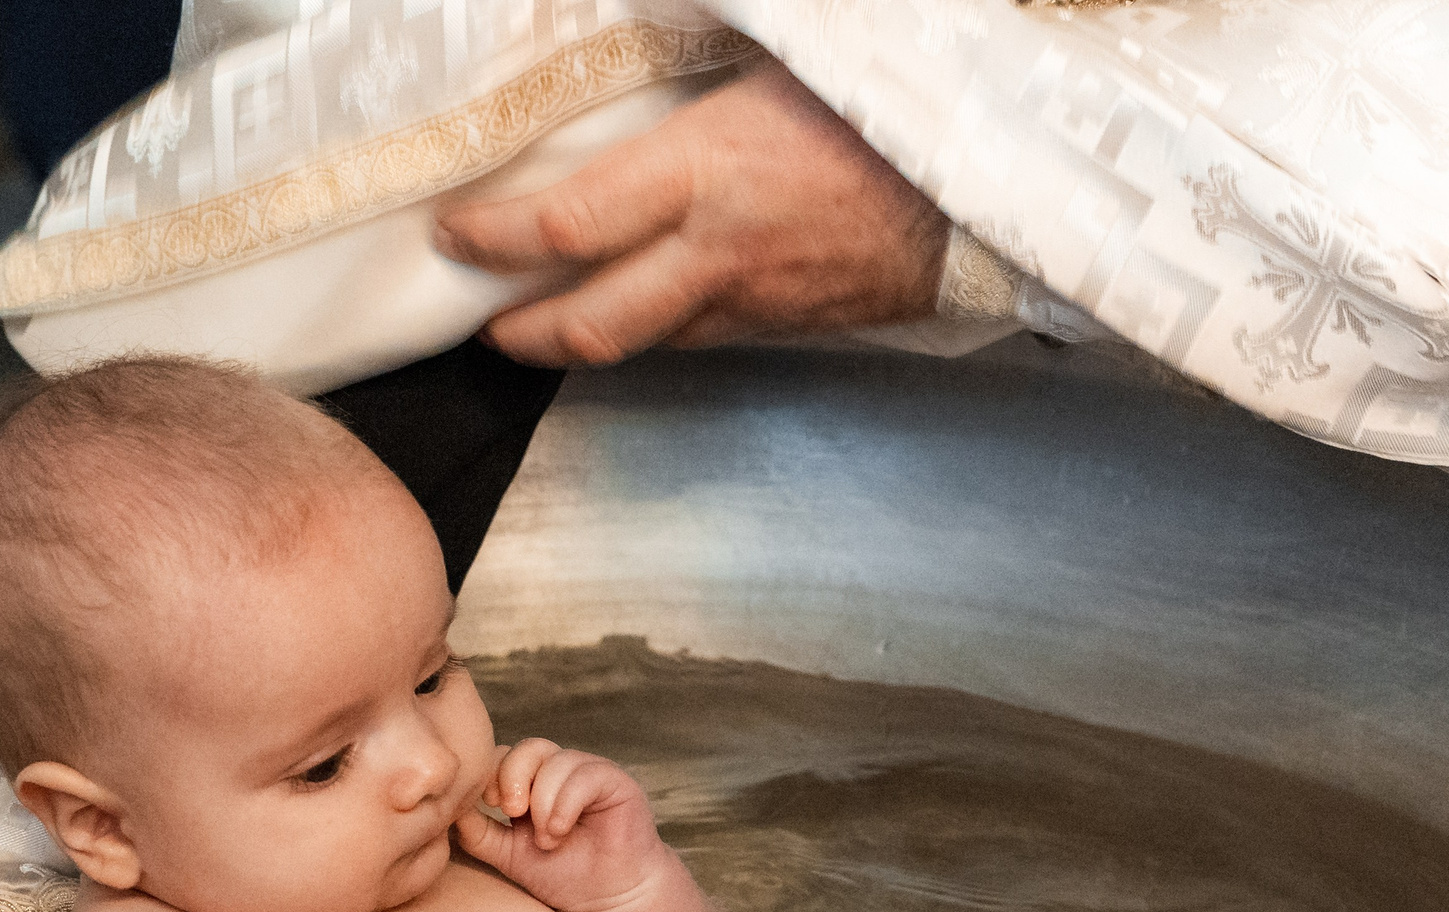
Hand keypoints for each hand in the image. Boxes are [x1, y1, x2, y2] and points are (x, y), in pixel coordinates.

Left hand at [433, 60, 947, 365]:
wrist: (996, 181)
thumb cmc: (889, 100)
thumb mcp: (781, 55)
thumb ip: (692, 61)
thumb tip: (625, 30)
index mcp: (703, 170)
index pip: (565, 224)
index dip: (493, 240)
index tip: (452, 233)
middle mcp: (716, 250)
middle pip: (589, 321)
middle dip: (520, 332)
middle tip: (480, 323)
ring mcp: (754, 299)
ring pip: (642, 343)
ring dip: (578, 343)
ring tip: (535, 330)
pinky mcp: (790, 325)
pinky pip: (700, 338)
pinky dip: (652, 333)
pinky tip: (635, 312)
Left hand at [452, 739, 666, 911]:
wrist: (607, 901)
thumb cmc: (561, 876)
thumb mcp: (507, 854)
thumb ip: (477, 832)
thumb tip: (447, 810)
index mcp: (533, 783)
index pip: (503, 756)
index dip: (491, 775)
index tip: (491, 806)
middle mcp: (560, 772)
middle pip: (528, 748)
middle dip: (513, 778)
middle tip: (512, 813)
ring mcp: (588, 774)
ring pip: (555, 762)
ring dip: (543, 803)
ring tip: (547, 839)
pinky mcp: (614, 781)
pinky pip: (584, 775)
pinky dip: (564, 804)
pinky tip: (560, 833)